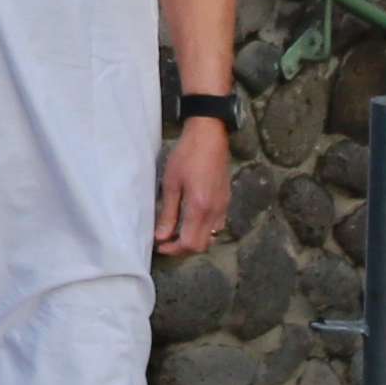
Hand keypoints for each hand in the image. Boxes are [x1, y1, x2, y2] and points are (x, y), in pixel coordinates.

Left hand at [155, 116, 231, 258]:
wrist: (210, 135)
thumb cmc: (187, 155)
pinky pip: (217, 226)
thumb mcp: (171, 183)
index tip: (159, 245)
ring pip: (211, 237)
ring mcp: (223, 207)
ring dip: (194, 240)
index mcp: (200, 208)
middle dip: (183, 248)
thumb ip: (168, 213)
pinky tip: (191, 220)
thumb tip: (161, 237)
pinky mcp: (226, 200)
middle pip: (201, 245)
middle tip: (166, 240)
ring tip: (177, 232)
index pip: (189, 243)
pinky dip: (203, 230)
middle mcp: (215, 212)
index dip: (173, 249)